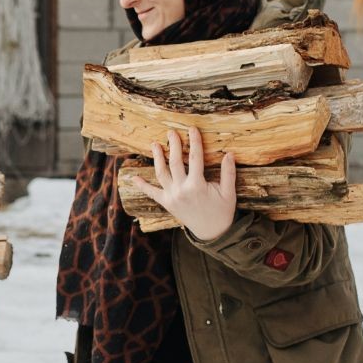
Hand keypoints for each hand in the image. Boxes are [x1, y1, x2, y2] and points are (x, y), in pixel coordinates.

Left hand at [128, 126, 237, 241]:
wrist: (212, 233)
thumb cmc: (222, 211)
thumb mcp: (229, 193)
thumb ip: (228, 173)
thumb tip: (229, 154)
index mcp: (197, 185)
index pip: (195, 158)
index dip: (194, 142)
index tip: (192, 129)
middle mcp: (181, 189)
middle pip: (175, 162)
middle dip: (173, 145)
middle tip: (171, 132)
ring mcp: (172, 197)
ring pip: (161, 173)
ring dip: (157, 158)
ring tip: (154, 144)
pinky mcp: (167, 203)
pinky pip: (152, 193)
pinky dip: (142, 186)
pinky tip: (133, 178)